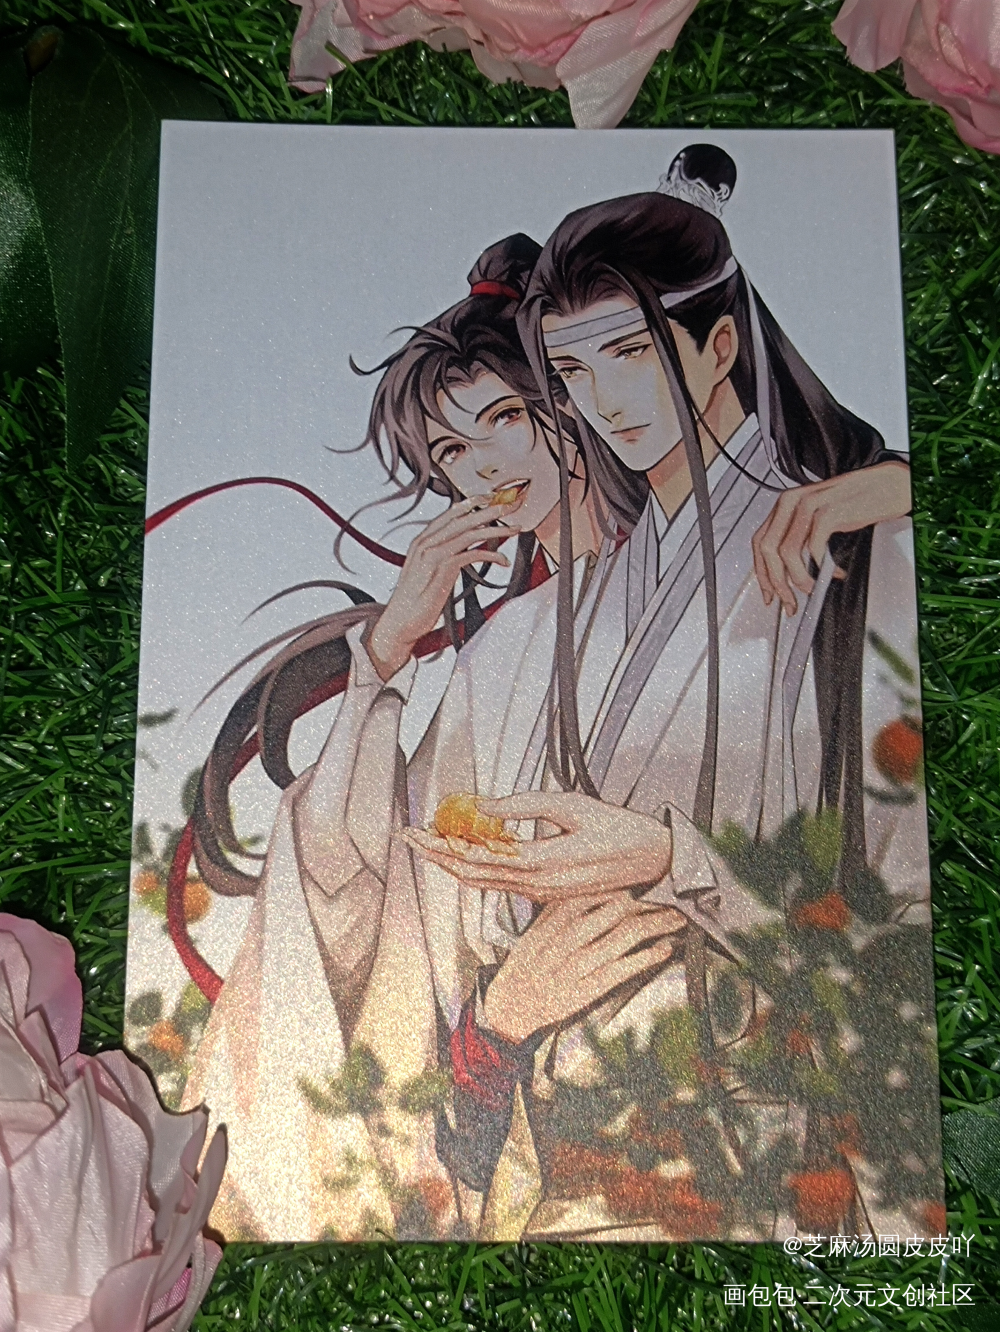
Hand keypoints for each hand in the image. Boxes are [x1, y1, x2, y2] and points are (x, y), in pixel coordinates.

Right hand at [366, 492, 523, 680]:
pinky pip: (473, 553)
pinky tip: (503, 560)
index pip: (448, 515)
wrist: (401, 620)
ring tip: (513, 529)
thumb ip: (438, 556)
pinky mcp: (443, 568)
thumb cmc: (414, 600)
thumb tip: (458, 550)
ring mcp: (434, 554)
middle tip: (508, 506)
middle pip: (462, 519)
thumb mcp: (424, 571)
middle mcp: (426, 543)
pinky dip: (492, 554)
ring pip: (470, 533)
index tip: (487, 499)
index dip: (469, 504)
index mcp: (421, 541)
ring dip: (495, 530)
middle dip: (488, 511)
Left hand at [404, 791, 672, 902]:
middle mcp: (536, 885)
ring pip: (483, 885)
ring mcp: (540, 893)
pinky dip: (476, 870)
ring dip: (452, 865)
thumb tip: (483, 806)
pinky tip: (466, 855)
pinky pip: (500, 885)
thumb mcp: (571, 804)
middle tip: (410, 837)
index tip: (416, 831)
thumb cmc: (618, 830)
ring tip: (430, 845)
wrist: (651, 860)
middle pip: (470, 875)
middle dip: (435, 856)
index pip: (474, 858)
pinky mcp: (546, 892)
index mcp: (540, 863)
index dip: (440, 845)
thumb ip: (524, 805)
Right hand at [482, 893, 685, 1043]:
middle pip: (619, 911)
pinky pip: (623, 968)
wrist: (512, 1003)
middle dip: (651, 903)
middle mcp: (569, 937)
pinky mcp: (588, 988)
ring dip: (656, 926)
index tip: (650, 881)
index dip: (630, 886)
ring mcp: (579, 963)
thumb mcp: (537, 926)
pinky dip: (646, 957)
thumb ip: (562, 906)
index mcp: (556, 917)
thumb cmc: (528, 963)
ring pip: (625, 937)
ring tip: (676, 919)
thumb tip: (593, 884)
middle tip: (673, 899)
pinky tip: (663, 950)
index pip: (600, 891)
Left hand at [751, 460, 909, 615]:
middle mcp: (791, 501)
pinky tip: (836, 572)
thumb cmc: (856, 502)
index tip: (770, 594)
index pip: (759, 542)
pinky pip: (814, 548)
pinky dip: (823, 566)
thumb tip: (786, 574)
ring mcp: (809, 504)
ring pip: (787, 552)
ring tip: (812, 588)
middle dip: (777, 582)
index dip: (763, 573)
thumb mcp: (817, 516)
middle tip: (790, 601)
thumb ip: (798, 537)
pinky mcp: (829, 511)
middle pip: (768, 549)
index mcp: (785, 503)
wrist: (888, 484)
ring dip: (798, 578)